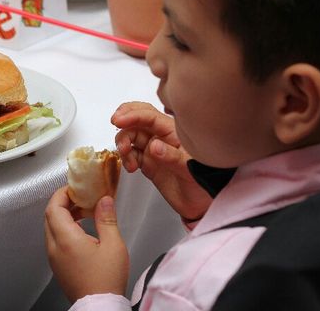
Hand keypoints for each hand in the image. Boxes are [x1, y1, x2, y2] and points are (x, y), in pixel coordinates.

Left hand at [44, 186, 128, 302]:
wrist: (99, 307)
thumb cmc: (106, 279)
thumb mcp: (113, 244)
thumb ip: (106, 218)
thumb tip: (104, 200)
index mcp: (66, 239)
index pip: (54, 207)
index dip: (62, 194)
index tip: (75, 188)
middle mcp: (55, 247)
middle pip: (50, 216)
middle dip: (63, 203)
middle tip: (80, 197)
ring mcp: (54, 258)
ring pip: (51, 228)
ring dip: (63, 216)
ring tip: (83, 212)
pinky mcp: (57, 266)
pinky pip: (54, 240)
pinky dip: (63, 229)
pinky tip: (80, 230)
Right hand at [111, 102, 211, 221]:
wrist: (202, 205)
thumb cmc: (204, 183)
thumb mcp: (191, 170)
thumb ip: (172, 157)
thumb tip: (154, 146)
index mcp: (174, 132)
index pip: (150, 116)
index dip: (133, 115)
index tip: (119, 120)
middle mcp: (162, 137)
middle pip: (138, 118)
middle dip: (125, 119)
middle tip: (115, 124)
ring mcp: (154, 149)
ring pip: (131, 136)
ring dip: (123, 142)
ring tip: (126, 155)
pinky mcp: (148, 162)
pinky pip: (131, 154)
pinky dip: (125, 158)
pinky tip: (130, 167)